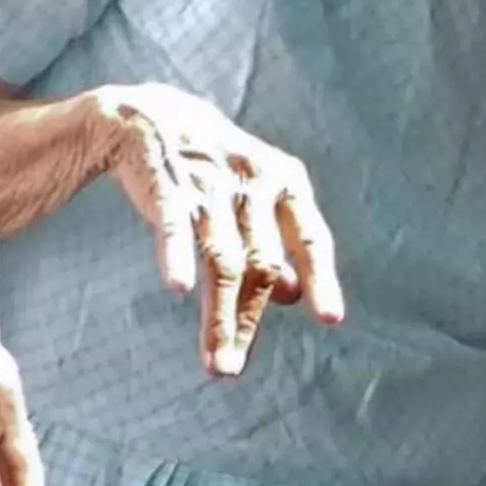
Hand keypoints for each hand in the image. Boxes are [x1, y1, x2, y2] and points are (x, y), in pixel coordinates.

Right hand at [90, 83, 345, 376]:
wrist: (153, 116)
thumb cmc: (214, 170)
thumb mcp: (253, 200)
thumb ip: (272, 244)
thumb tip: (293, 298)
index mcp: (286, 182)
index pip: (310, 236)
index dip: (323, 277)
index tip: (332, 320)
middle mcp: (254, 182)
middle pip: (260, 262)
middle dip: (247, 321)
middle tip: (231, 370)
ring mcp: (211, 182)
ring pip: (222, 257)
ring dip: (219, 314)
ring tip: (216, 363)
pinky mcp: (167, 182)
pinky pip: (175, 223)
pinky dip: (178, 254)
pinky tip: (179, 288)